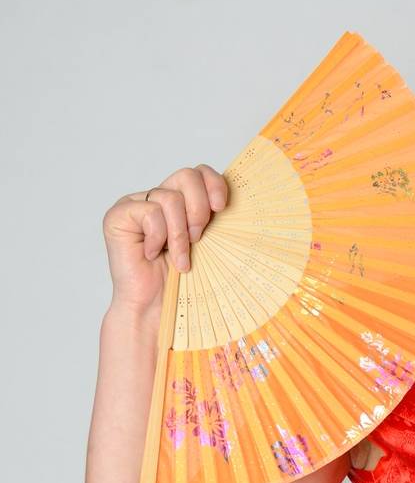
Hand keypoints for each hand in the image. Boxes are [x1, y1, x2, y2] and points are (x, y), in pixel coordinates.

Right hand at [101, 163, 228, 314]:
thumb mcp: (206, 244)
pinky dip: (158, 237)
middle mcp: (156, 198)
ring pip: (170, 198)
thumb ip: (210, 218)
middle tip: (198, 239)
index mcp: (179, 202)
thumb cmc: (182, 282)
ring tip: (178, 258)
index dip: (214, 184)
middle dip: (199, 209)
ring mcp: (135, 204)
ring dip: (179, 234)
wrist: (155, 309)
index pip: (199, 173)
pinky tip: (151, 255)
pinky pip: (150, 212)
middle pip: (187, 176)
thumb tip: (228, 200)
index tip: (221, 209)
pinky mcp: (118, 215)